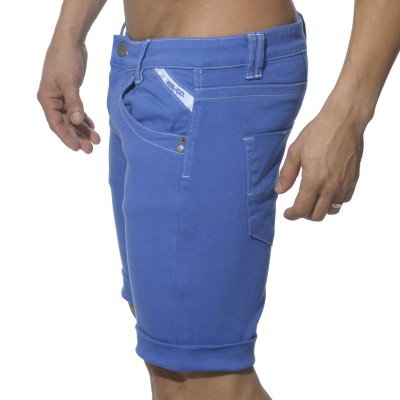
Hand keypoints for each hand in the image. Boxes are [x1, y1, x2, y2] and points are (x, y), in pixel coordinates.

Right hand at [37, 40, 99, 152]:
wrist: (71, 41)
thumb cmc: (66, 59)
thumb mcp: (70, 82)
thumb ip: (74, 103)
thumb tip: (77, 122)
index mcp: (47, 99)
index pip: (56, 124)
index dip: (67, 137)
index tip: (77, 148)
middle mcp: (53, 100)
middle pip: (66, 124)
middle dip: (78, 137)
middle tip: (90, 149)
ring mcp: (62, 97)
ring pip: (73, 119)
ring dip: (83, 130)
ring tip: (95, 141)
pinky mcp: (71, 92)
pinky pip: (77, 110)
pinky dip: (84, 119)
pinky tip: (92, 127)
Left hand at [275, 104, 364, 220]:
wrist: (345, 120)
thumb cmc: (318, 132)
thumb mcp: (295, 151)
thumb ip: (287, 174)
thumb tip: (279, 191)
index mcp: (314, 180)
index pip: (302, 209)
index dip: (292, 215)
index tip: (287, 213)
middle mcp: (330, 186)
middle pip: (317, 215)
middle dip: (304, 214)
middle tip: (298, 206)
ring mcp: (344, 184)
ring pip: (332, 210)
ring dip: (320, 208)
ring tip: (312, 199)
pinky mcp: (353, 179)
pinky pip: (344, 200)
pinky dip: (334, 201)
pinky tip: (326, 191)